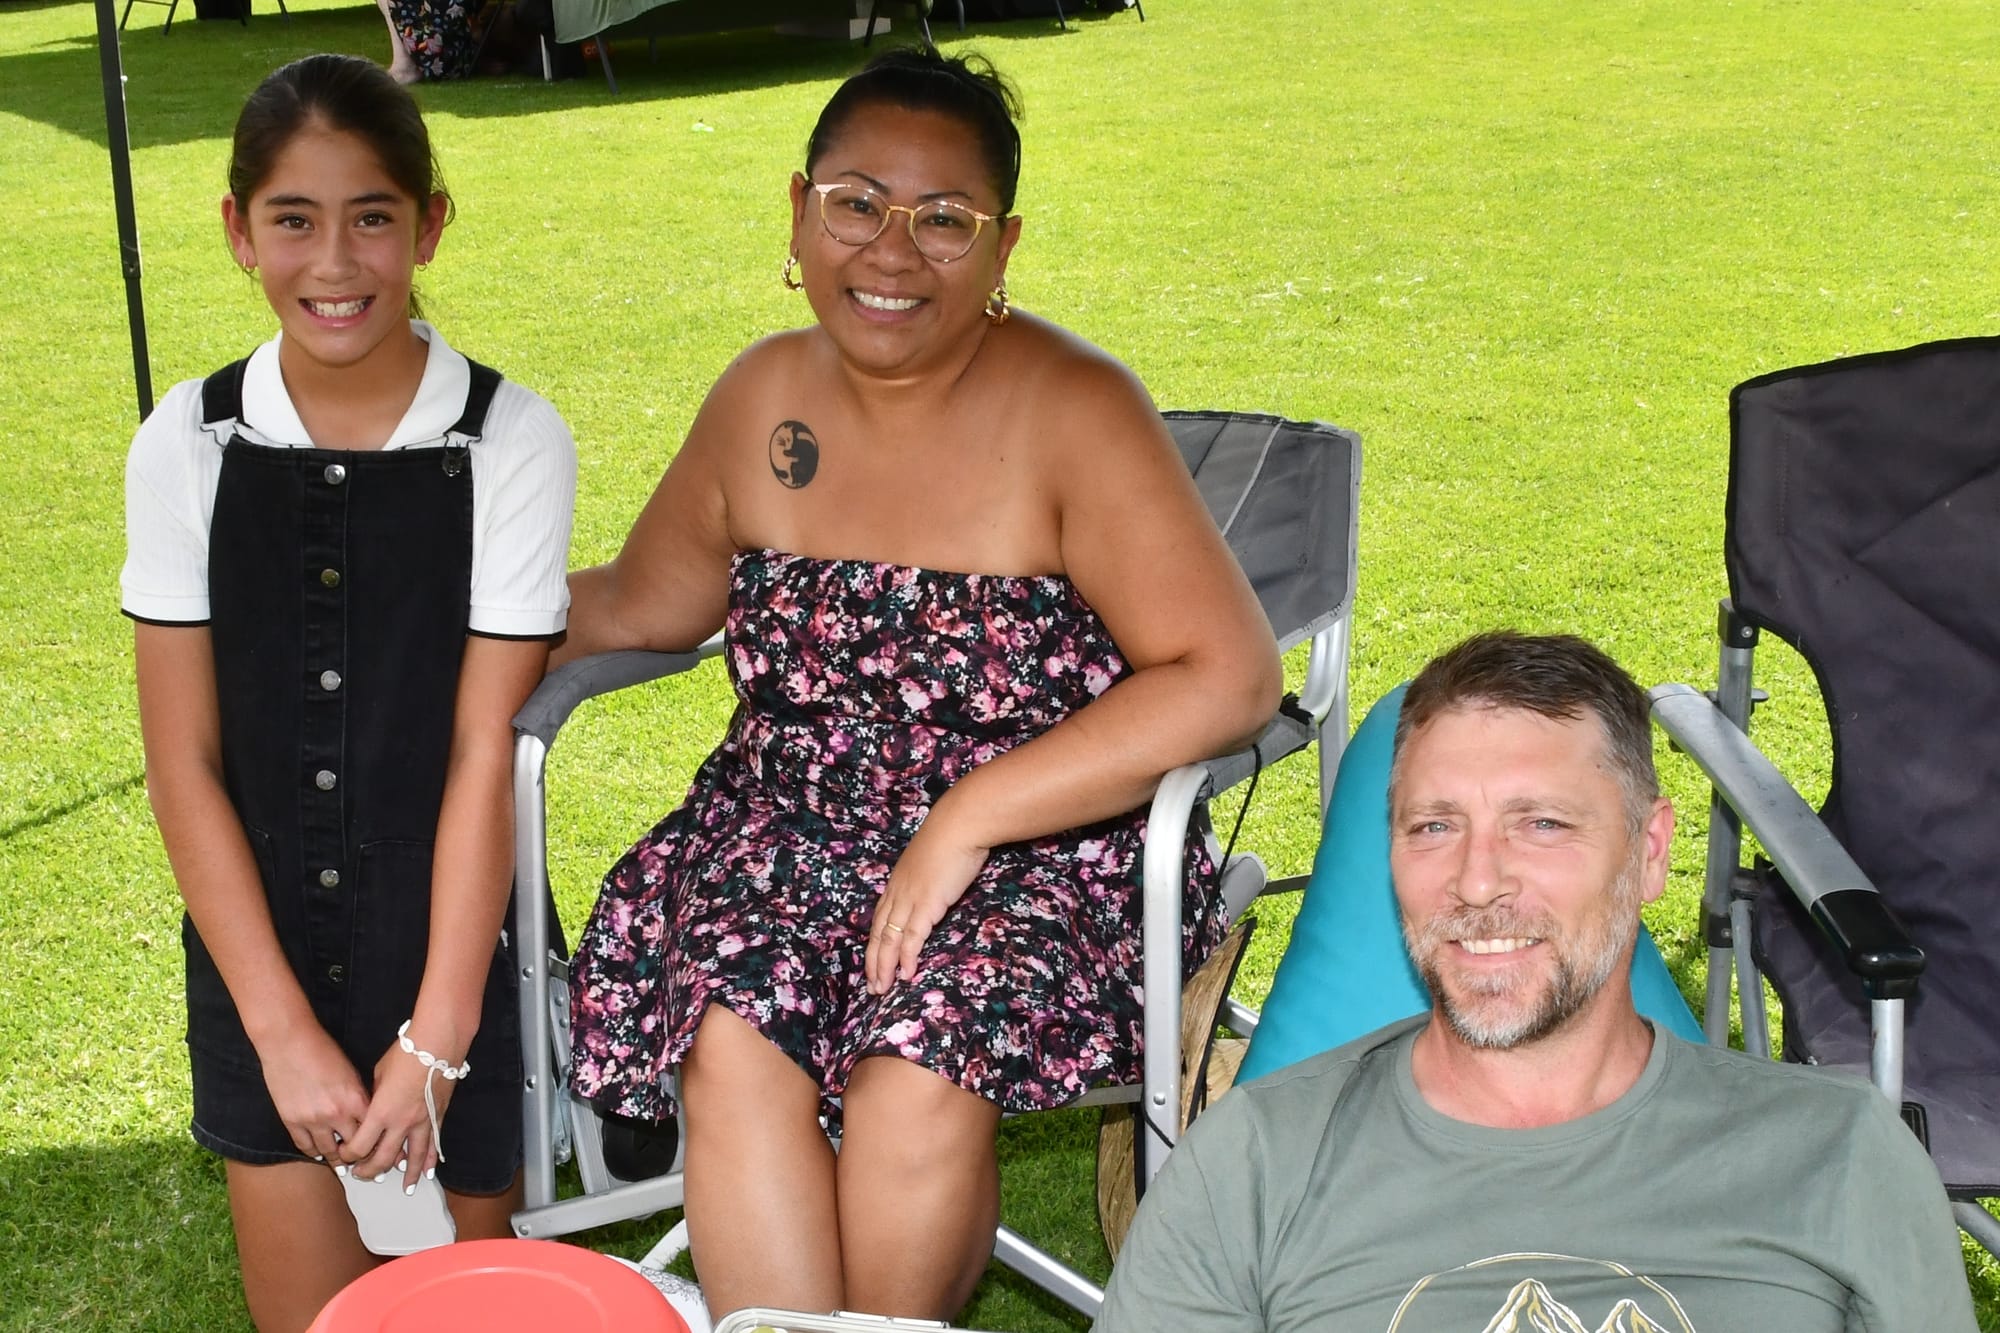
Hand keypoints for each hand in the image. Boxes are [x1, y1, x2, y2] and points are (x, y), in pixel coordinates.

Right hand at [258, 1023, 368, 1163]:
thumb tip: (365, 1116)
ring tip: (341, 1162)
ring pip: (328, 1152)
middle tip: (362, 1161)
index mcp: (355, 1099)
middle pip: (353, 1147)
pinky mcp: (291, 1121)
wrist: (289, 1042)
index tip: (379, 1147)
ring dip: (336, 1158)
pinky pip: (305, 1147)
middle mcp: (336, 1114)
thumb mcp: (351, 1072)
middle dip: (359, 1155)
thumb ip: (359, 1097)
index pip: (373, 1132)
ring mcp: (312, 1120)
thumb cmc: (321, 1049)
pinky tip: (318, 1153)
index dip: (377, 1142)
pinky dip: (313, 1152)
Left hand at [342, 1032, 462, 1189]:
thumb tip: (372, 1109)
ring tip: (406, 1188)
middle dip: (370, 1171)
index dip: (349, 1155)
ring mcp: (422, 1122)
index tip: (345, 1155)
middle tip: (362, 1175)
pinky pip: (433, 1145)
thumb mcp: (379, 1074)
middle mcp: (401, 1123)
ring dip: (407, 1175)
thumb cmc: (406, 1053)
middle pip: (383, 1159)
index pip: (359, 1146)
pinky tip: (429, 1172)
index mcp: (381, 1112)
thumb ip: (374, 1097)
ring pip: (413, 1158)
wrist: (438, 1043)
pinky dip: (431, 1160)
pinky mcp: (438, 1117)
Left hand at [865, 812, 989, 994]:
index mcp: (898, 882)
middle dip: (873, 961)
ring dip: (884, 967)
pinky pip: (911, 938)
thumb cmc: (952, 836)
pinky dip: (906, 958)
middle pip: (878, 933)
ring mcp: (909, 899)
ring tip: (882, 989)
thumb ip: (929, 875)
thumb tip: (936, 885)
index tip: (874, 961)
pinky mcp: (926, 905)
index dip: (876, 942)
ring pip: (889, 940)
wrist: (960, 824)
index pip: (880, 918)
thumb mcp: (933, 858)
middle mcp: (897, 892)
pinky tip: (905, 975)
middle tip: (873, 986)